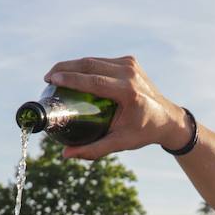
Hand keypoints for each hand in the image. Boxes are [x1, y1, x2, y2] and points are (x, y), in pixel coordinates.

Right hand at [42, 56, 190, 159]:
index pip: (94, 81)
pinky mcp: (129, 61)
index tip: (51, 79)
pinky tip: (73, 73)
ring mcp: (130, 65)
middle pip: (90, 65)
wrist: (167, 118)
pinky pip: (102, 62)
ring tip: (56, 76)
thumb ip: (93, 149)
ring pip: (94, 60)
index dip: (70, 78)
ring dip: (73, 66)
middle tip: (47, 78)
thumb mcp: (120, 143)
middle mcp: (130, 74)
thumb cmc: (143, 132)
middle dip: (65, 68)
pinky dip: (86, 66)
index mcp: (129, 92)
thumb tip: (65, 154)